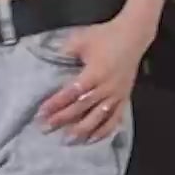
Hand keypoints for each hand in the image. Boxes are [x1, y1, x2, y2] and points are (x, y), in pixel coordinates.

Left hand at [37, 16, 150, 142]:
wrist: (133, 34)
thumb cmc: (105, 36)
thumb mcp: (81, 40)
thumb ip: (65, 52)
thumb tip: (49, 61)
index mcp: (94, 73)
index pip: (71, 93)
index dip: (56, 104)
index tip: (41, 113)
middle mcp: (106, 87)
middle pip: (82, 108)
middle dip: (62, 119)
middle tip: (46, 129)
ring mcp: (117, 94)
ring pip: (98, 117)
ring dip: (82, 130)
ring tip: (67, 140)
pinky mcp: (125, 97)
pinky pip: (115, 118)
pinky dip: (103, 131)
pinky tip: (92, 140)